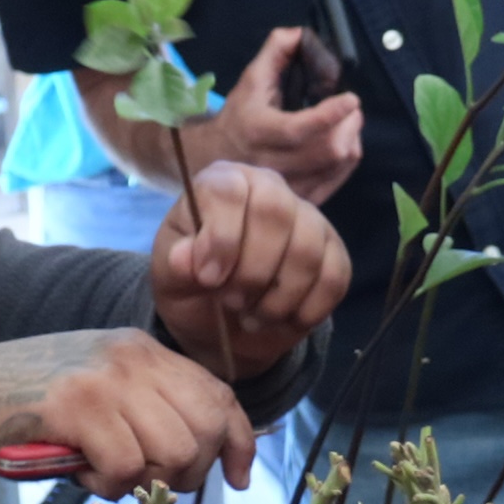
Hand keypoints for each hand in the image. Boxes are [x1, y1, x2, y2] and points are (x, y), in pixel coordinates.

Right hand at [0, 330, 254, 495]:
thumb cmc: (23, 408)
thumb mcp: (98, 392)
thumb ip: (146, 410)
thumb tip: (198, 456)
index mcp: (141, 349)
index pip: (217, 393)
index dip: (239, 440)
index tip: (240, 477)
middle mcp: (132, 356)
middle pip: (204, 428)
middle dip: (186, 472)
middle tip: (144, 482)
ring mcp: (105, 379)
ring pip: (173, 451)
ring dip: (143, 482)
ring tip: (104, 475)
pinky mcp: (77, 407)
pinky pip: (127, 467)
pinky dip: (107, 486)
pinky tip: (80, 474)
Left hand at [152, 161, 351, 380]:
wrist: (223, 321)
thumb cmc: (193, 285)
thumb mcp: (169, 277)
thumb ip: (175, 265)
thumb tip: (185, 258)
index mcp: (224, 183)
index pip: (231, 192)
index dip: (222, 238)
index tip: (208, 279)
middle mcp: (270, 189)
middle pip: (276, 213)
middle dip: (252, 271)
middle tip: (231, 301)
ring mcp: (308, 219)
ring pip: (307, 251)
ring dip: (277, 299)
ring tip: (252, 317)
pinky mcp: (333, 253)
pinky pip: (334, 278)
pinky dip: (306, 310)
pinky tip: (281, 320)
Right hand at [199, 27, 363, 203]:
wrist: (217, 159)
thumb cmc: (240, 115)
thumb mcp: (251, 79)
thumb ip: (275, 51)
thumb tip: (300, 33)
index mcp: (258, 131)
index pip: (298, 129)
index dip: (329, 115)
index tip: (350, 98)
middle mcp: (271, 163)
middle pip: (327, 150)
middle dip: (349, 125)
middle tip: (352, 109)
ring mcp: (286, 186)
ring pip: (335, 167)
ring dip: (352, 141)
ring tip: (347, 124)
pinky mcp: (298, 198)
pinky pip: (335, 182)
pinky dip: (347, 162)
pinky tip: (343, 145)